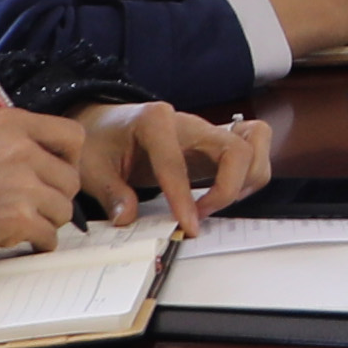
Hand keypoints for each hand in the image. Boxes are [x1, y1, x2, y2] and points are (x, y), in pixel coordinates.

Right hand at [0, 105, 86, 259]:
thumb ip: (16, 140)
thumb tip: (52, 159)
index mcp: (12, 124)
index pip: (71, 135)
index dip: (70, 158)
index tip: (59, 170)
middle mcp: (22, 149)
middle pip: (70, 178)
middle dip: (56, 195)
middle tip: (37, 204)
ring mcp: (23, 184)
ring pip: (63, 208)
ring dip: (48, 219)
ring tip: (25, 221)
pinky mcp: (19, 216)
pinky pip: (49, 234)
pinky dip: (40, 241)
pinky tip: (25, 238)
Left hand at [70, 99, 273, 233]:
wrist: (106, 124)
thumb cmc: (101, 141)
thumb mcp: (93, 167)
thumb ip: (112, 193)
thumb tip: (128, 219)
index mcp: (155, 121)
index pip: (177, 163)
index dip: (183, 199)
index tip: (189, 226)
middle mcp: (190, 121)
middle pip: (236, 148)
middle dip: (229, 188)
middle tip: (203, 214)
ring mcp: (208, 129)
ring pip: (255, 145)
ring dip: (246, 179)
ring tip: (215, 203)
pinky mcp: (217, 141)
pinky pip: (254, 147)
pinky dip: (250, 172)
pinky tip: (223, 192)